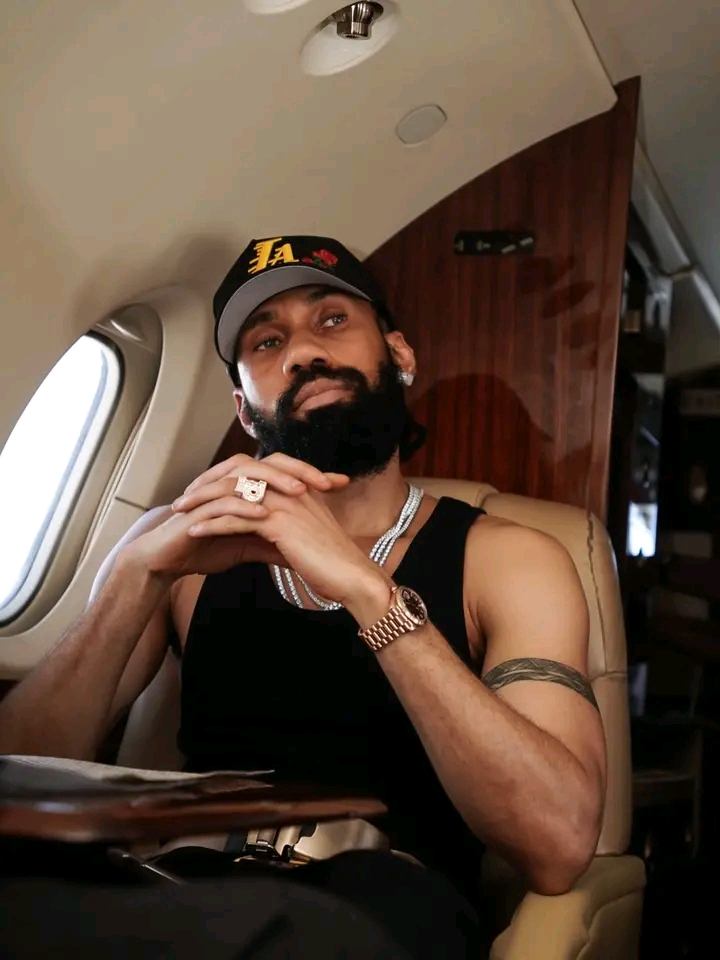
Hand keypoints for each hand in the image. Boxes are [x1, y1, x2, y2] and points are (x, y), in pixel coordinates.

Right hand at [123, 454, 348, 579]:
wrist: (168, 559)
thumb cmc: (207, 546)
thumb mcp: (250, 546)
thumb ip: (276, 543)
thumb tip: (308, 552)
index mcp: (246, 487)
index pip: (283, 472)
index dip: (311, 475)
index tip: (340, 483)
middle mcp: (232, 483)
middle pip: (268, 464)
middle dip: (298, 471)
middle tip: (324, 482)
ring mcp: (214, 492)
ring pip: (247, 477)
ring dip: (274, 483)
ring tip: (300, 492)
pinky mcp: (199, 508)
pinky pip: (224, 502)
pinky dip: (245, 506)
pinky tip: (264, 513)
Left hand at [173, 469, 390, 608]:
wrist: (352, 575)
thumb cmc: (333, 560)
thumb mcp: (308, 534)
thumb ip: (289, 524)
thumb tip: (267, 530)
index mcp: (297, 486)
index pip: (253, 470)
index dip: (225, 478)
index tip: (204, 490)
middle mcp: (290, 489)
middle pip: (237, 474)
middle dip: (206, 484)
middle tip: (184, 497)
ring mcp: (284, 504)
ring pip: (232, 493)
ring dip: (201, 502)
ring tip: (179, 512)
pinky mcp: (278, 524)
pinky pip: (236, 518)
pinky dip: (211, 524)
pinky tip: (193, 532)